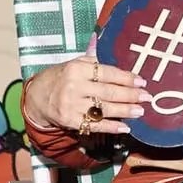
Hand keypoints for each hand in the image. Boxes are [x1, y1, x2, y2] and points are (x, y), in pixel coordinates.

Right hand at [21, 42, 147, 137]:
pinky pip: (95, 125)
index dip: (127, 78)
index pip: (107, 73)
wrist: (36, 97)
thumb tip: (112, 54)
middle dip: (131, 95)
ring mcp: (72, 105)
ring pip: (104, 109)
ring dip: (125, 111)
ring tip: (140, 111)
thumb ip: (93, 60)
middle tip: (147, 97)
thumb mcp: (73, 64)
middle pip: (109, 92)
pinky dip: (111, 127)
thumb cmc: (60, 78)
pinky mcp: (70, 121)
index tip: (142, 82)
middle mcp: (74, 86)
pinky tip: (126, 127)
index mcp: (76, 69)